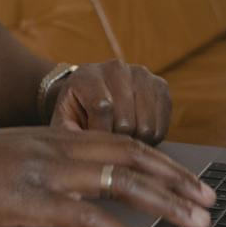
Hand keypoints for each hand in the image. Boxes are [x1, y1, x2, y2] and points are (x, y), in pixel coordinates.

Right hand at [0, 127, 215, 226]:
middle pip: (135, 158)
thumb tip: (76, 186)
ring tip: (195, 226)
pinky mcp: (32, 202)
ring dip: (166, 206)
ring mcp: (48, 173)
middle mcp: (60, 147)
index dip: (164, 162)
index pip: (124, 143)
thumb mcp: (14, 156)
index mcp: (57, 136)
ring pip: (122, 184)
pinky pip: (89, 220)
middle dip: (178, 181)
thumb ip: (48, 165)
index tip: (191, 180)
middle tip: (210, 202)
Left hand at [50, 60, 171, 143]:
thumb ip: (70, 137)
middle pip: (126, 121)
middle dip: (116, 139)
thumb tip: (88, 158)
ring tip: (121, 137)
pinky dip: (151, 137)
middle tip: (107, 140)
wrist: (88, 96)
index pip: (103, 108)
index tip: (94, 142)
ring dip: (135, 140)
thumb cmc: (75, 114)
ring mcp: (141, 75)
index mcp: (87, 75)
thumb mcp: (63, 124)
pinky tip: (136, 132)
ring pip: (147, 126)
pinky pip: (162, 125)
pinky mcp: (161, 86)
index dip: (100, 134)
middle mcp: (116, 69)